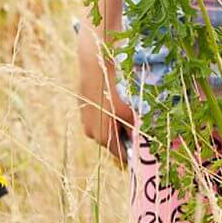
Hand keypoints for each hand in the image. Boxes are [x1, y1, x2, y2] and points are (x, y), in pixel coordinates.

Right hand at [75, 18, 133, 162]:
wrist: (95, 68)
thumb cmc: (116, 92)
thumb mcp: (131, 112)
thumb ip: (134, 130)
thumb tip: (138, 139)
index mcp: (104, 137)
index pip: (120, 154)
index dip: (131, 151)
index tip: (139, 149)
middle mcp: (91, 133)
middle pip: (110, 141)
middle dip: (122, 135)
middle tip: (134, 124)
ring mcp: (84, 121)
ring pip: (102, 128)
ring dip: (112, 124)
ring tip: (122, 109)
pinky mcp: (81, 109)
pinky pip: (95, 117)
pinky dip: (103, 113)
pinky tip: (110, 101)